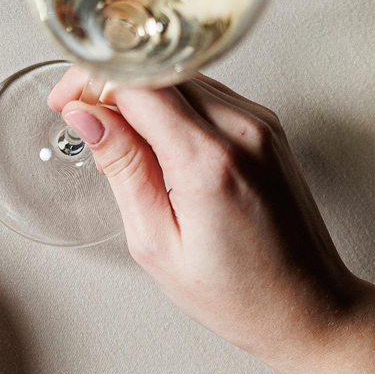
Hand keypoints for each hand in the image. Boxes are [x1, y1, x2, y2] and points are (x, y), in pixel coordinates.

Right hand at [49, 69, 370, 369]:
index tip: (65, 102)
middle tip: (83, 117)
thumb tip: (87, 116)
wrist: (309, 306)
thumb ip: (122, 168)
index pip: (137, 81)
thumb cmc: (236, 293)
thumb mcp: (156, 242)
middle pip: (159, 67)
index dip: (91, 82)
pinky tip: (156, 143)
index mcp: (209, 161)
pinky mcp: (267, 128)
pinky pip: (206, 94)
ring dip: (140, 93)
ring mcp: (261, 124)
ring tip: (118, 138)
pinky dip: (170, 106)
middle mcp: (242, 130)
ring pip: (182, 75)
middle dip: (110, 82)